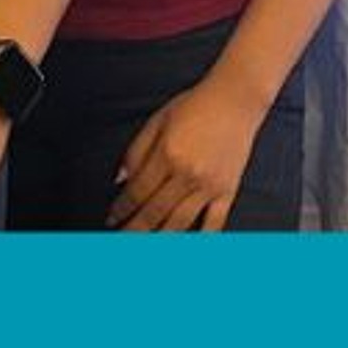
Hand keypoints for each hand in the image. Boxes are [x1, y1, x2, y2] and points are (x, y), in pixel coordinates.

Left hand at [112, 74, 267, 232]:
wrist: (235, 99)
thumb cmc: (196, 105)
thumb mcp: (157, 121)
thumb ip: (135, 151)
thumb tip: (120, 181)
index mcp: (167, 155)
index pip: (137, 192)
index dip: (121, 209)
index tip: (112, 219)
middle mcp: (187, 173)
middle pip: (154, 212)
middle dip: (134, 230)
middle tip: (122, 241)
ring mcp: (208, 185)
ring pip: (180, 223)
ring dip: (160, 239)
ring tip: (147, 248)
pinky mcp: (227, 190)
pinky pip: (214, 222)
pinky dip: (201, 238)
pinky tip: (188, 246)